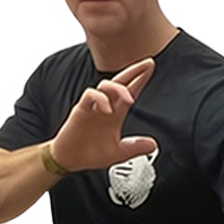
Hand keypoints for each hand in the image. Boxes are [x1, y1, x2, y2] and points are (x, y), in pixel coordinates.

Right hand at [48, 58, 158, 172]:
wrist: (70, 159)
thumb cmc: (91, 153)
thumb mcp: (118, 153)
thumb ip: (135, 148)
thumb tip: (153, 145)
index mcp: (116, 113)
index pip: (129, 90)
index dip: (140, 79)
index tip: (151, 68)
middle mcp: (106, 106)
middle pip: (120, 81)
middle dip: (134, 71)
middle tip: (148, 63)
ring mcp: (93, 106)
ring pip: (106, 85)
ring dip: (118, 89)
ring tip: (128, 100)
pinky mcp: (81, 110)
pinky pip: (90, 95)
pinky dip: (100, 99)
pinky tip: (107, 110)